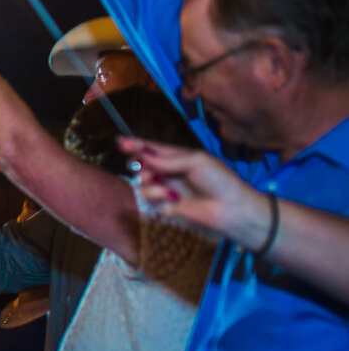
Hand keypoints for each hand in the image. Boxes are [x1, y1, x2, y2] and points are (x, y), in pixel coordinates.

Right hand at [120, 137, 271, 246]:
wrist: (231, 209)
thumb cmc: (219, 180)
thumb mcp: (195, 161)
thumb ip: (167, 159)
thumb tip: (142, 153)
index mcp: (178, 158)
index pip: (153, 149)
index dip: (136, 145)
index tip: (119, 142)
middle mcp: (169, 172)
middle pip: (142, 165)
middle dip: (139, 165)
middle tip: (137, 165)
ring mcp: (166, 190)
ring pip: (142, 183)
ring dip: (152, 185)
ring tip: (169, 191)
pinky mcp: (165, 208)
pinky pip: (149, 200)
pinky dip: (159, 198)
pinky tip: (173, 201)